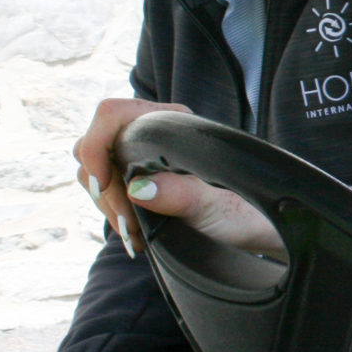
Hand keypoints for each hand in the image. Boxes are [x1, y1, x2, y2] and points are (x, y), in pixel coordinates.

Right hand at [72, 97, 282, 257]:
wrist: (255, 229)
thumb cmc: (245, 211)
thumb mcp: (217, 205)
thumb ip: (182, 195)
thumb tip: (139, 188)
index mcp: (171, 121)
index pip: (112, 114)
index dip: (96, 144)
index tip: (103, 183)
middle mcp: (152, 134)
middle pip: (96, 146)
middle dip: (104, 189)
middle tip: (130, 225)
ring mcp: (140, 159)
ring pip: (97, 174)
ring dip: (109, 208)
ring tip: (137, 236)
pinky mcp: (136, 184)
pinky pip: (106, 195)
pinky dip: (116, 218)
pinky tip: (137, 238)